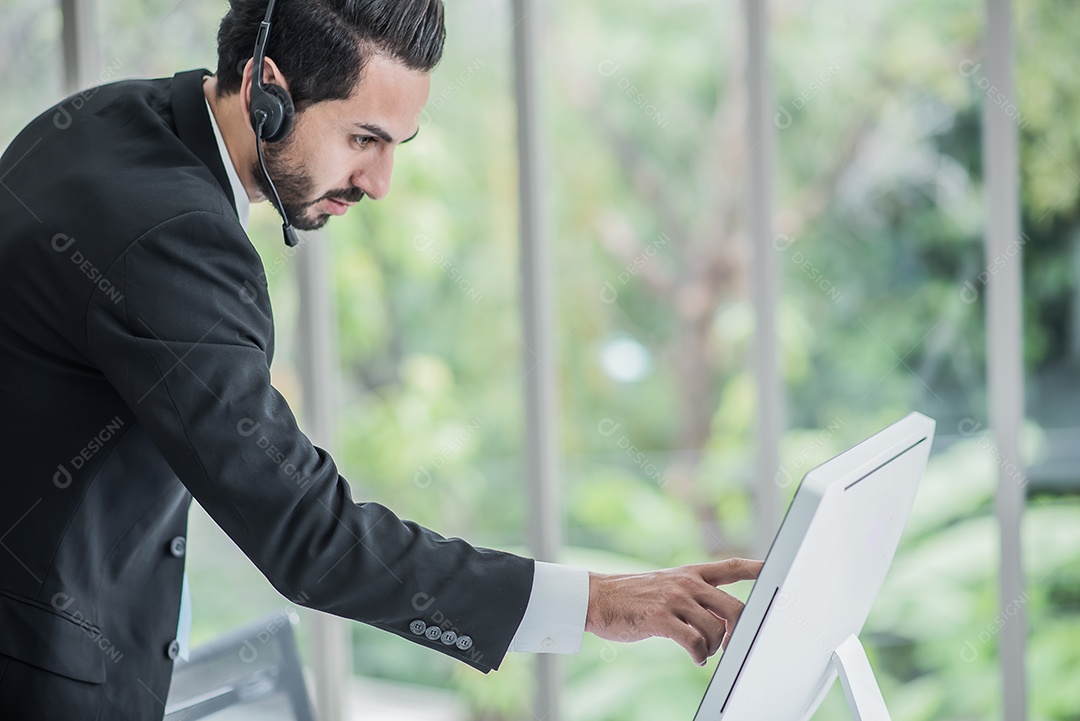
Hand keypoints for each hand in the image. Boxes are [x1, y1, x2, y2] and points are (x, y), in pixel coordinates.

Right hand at [584, 558, 762, 665]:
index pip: (732, 567)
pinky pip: (695, 642)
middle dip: (740, 631)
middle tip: (730, 644)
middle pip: (735, 607)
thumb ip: (695, 596)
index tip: (777, 571)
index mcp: (691, 573)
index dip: (757, 569)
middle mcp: (687, 583)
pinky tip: (694, 656)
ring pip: (717, 629)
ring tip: (701, 650)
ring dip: (714, 648)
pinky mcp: (661, 618)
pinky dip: (699, 655)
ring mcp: (675, 599)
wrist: (599, 597)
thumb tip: (724, 621)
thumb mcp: (667, 585)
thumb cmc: (634, 597)